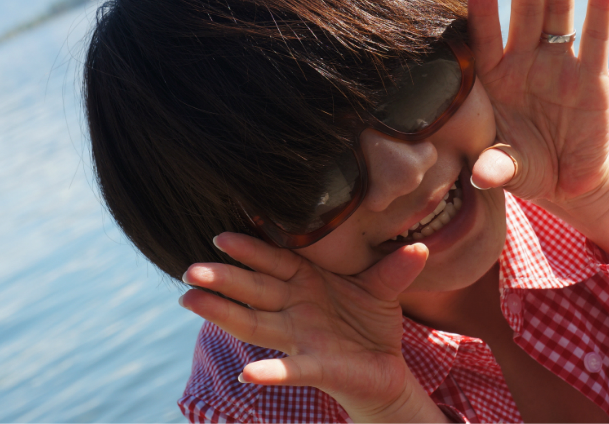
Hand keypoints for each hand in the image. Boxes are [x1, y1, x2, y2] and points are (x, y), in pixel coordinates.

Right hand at [180, 233, 447, 421]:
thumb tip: (419, 246)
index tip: (221, 235)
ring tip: (190, 302)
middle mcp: (293, 307)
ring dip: (223, 314)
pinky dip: (270, 371)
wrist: (386, 369)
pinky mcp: (315, 366)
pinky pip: (290, 368)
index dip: (248, 249)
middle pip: (252, 289)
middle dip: (222, 278)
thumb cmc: (372, 322)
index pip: (272, 261)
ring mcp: (299, 338)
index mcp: (305, 281)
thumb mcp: (384, 288)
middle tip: (189, 269)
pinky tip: (248, 374)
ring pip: (255, 323)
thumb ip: (395, 269)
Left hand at [468, 0, 608, 224]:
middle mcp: (525, 63)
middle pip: (526, 9)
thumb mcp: (508, 170)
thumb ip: (497, 166)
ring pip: (558, 10)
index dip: (484, 10)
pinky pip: (596, 36)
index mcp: (494, 79)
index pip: (485, 38)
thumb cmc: (527, 169)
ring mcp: (558, 65)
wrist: (567, 183)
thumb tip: (482, 174)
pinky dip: (601, 4)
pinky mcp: (592, 77)